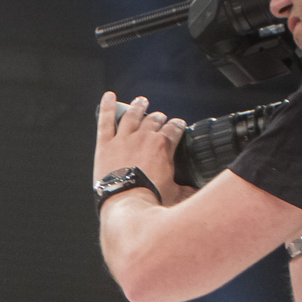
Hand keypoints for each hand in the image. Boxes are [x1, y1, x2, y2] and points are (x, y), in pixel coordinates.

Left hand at [93, 91, 194, 208]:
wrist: (127, 204)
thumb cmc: (150, 200)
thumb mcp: (176, 194)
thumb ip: (187, 188)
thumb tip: (196, 192)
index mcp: (163, 146)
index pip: (174, 128)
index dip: (177, 125)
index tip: (177, 126)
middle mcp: (144, 137)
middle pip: (153, 120)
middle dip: (158, 117)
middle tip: (159, 118)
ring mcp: (124, 139)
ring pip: (132, 116)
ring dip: (137, 106)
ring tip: (140, 102)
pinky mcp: (105, 145)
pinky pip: (106, 121)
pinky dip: (107, 107)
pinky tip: (108, 97)